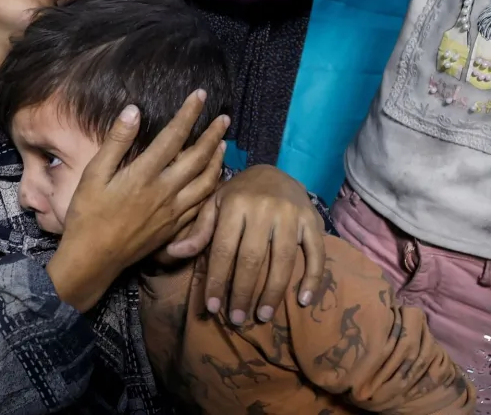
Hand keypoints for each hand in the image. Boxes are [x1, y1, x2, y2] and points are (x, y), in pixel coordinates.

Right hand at [47, 90, 228, 311]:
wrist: (93, 259)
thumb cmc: (87, 215)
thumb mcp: (92, 175)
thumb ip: (116, 142)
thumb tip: (134, 110)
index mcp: (143, 175)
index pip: (173, 137)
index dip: (189, 114)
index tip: (201, 95)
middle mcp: (164, 192)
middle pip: (198, 158)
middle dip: (213, 135)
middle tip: (224, 118)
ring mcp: (173, 212)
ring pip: (206, 182)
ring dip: (217, 160)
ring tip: (223, 144)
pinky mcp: (174, 228)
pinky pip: (202, 204)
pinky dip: (213, 187)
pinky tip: (214, 180)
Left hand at [166, 165, 325, 324]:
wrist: (274, 171)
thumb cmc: (238, 194)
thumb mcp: (215, 205)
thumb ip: (199, 231)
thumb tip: (173, 253)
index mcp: (236, 205)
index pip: (224, 250)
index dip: (218, 281)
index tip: (212, 308)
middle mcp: (265, 209)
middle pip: (253, 259)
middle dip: (243, 293)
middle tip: (236, 319)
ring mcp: (292, 215)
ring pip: (284, 260)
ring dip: (273, 293)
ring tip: (262, 316)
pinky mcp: (312, 220)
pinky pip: (317, 253)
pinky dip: (313, 278)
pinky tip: (303, 301)